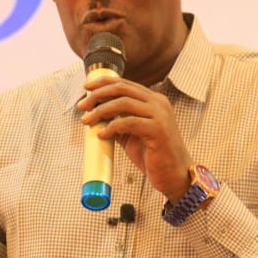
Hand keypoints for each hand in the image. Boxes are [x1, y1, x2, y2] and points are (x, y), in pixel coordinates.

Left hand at [79, 76, 191, 201]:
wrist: (174, 175)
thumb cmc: (154, 155)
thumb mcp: (132, 134)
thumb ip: (118, 122)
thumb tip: (95, 116)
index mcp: (153, 100)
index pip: (126, 84)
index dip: (104, 83)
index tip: (86, 89)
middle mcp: (158, 103)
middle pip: (123, 89)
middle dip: (98, 94)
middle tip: (83, 106)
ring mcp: (160, 115)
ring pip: (124, 103)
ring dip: (101, 110)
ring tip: (87, 121)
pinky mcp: (158, 130)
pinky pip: (129, 122)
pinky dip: (112, 127)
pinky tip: (102, 134)